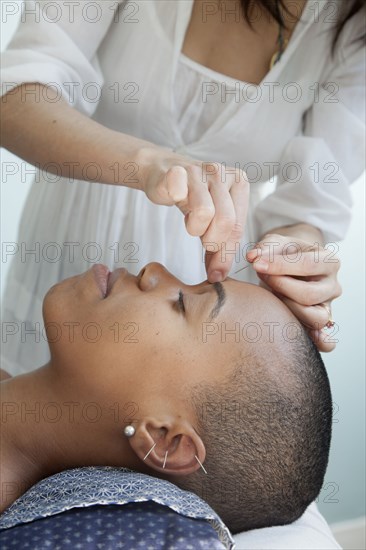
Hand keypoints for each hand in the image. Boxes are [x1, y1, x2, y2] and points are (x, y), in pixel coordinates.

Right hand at [139, 148, 248, 282]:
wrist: (163, 172)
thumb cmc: (192, 199)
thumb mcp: (214, 221)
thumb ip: (222, 245)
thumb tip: (218, 276)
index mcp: (239, 182)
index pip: (238, 227)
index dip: (226, 254)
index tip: (216, 273)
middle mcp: (221, 173)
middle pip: (225, 221)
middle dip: (212, 242)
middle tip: (202, 241)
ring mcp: (198, 171)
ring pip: (204, 212)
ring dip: (194, 227)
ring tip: (190, 222)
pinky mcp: (175, 171)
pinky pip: (178, 192)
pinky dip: (175, 200)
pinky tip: (175, 199)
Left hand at [246, 234, 341, 351]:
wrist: (291, 265)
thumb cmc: (284, 254)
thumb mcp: (276, 243)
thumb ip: (265, 248)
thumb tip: (253, 258)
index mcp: (328, 261)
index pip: (308, 265)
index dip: (279, 265)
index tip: (256, 264)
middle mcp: (333, 286)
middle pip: (309, 294)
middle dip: (280, 286)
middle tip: (261, 277)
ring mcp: (327, 307)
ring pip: (314, 318)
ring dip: (286, 309)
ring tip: (271, 296)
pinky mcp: (319, 325)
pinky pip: (326, 342)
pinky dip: (318, 342)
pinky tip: (299, 338)